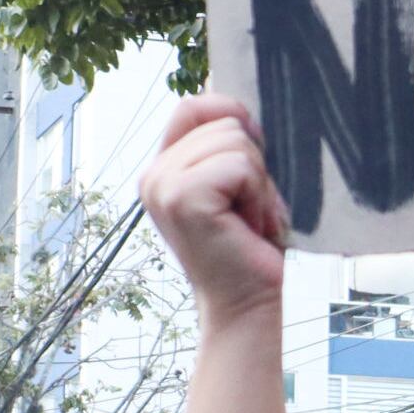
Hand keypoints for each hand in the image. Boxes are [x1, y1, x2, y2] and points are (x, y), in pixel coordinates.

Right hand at [140, 95, 289, 324]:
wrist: (251, 306)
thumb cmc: (254, 249)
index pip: (193, 106)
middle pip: (224, 122)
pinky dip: (258, 195)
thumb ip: (231, 146)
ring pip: (235, 141)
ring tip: (250, 221)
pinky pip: (240, 165)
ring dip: (258, 184)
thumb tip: (240, 107)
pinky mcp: (182, 197)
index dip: (231, 117)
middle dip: (254, 166)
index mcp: (164, 169)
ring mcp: (163, 185)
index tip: (251, 164)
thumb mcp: (241, 186)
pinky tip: (251, 228)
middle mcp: (155, 174)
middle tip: (250, 212)